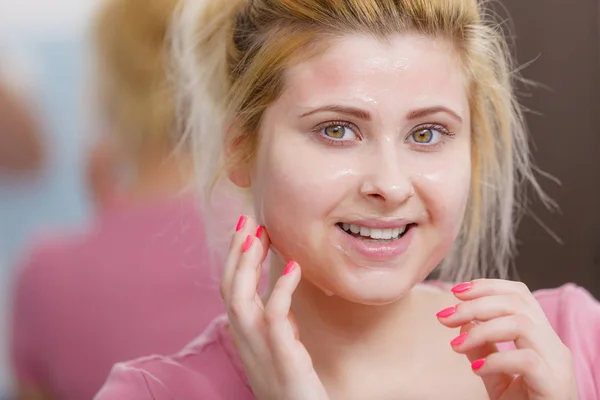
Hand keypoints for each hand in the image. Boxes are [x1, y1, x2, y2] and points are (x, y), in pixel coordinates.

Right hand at [220, 215, 328, 399]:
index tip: (246, 230)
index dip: (235, 259)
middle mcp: (245, 340)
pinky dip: (281, 289)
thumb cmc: (293, 384)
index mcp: (244, 335)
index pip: (231, 290)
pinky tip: (293, 266)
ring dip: (247, 264)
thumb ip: (275, 321)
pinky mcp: (282, 356)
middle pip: (229, 288)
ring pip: (240, 299)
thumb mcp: (278, 345)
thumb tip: (280, 289)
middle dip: (236, 252)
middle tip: (248, 221)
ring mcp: (259, 348)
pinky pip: (275, 316)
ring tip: (260, 235)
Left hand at [436, 279, 577, 399]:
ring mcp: (557, 363)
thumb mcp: (494, 373)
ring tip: (456, 346)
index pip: (519, 294)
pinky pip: (526, 360)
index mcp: (541, 336)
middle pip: (517, 303)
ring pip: (522, 324)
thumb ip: (482, 349)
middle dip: (475, 304)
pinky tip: (476, 370)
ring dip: (481, 330)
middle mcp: (553, 345)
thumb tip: (463, 322)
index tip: (455, 291)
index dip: (487, 286)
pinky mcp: (554, 384)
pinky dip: (496, 360)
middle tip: (444, 317)